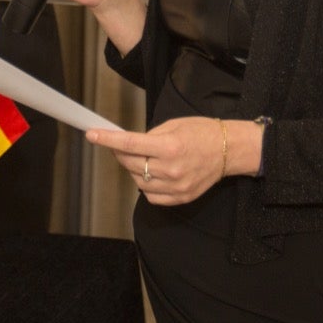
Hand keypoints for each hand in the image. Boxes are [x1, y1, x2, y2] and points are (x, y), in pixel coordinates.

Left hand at [88, 117, 229, 204]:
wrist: (229, 150)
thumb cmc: (203, 132)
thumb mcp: (174, 125)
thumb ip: (150, 136)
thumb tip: (129, 144)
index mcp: (169, 146)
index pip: (130, 144)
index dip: (108, 140)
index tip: (92, 135)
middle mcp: (171, 169)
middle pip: (131, 164)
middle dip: (121, 153)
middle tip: (121, 145)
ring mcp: (175, 186)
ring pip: (138, 181)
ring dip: (133, 169)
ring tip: (144, 159)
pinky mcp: (180, 197)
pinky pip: (151, 195)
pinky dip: (146, 185)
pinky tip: (152, 173)